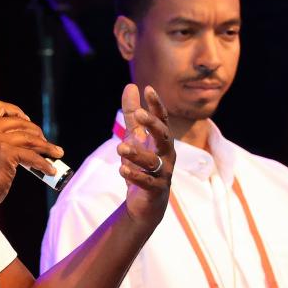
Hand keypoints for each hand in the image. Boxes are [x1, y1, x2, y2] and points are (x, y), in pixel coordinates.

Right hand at [0, 100, 63, 214]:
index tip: (26, 121)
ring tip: (55, 153)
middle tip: (43, 141)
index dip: (16, 112)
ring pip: (29, 137)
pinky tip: (49, 169)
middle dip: (35, 131)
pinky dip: (44, 163)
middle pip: (18, 121)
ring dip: (45, 146)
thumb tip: (17, 134)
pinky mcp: (6, 153)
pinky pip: (32, 156)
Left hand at [116, 84, 174, 222]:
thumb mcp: (135, 136)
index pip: (162, 119)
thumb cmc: (142, 164)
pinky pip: (147, 182)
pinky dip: (135, 176)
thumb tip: (130, 86)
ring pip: (152, 161)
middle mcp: (167, 154)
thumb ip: (132, 114)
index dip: (156, 105)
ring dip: (136, 154)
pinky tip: (122, 170)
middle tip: (138, 114)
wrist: (148, 201)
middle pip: (163, 136)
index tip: (148, 89)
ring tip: (121, 147)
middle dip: (152, 125)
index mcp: (162, 140)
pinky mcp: (156, 189)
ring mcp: (163, 172)